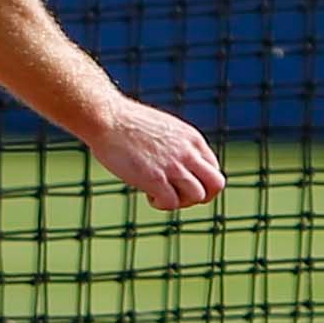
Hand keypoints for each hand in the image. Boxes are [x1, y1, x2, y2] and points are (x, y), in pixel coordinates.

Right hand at [89, 98, 226, 210]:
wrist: (107, 118)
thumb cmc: (128, 124)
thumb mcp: (165, 130)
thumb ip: (178, 146)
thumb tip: (179, 167)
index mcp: (193, 139)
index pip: (214, 170)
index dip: (199, 181)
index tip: (180, 182)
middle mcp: (188, 153)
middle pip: (216, 185)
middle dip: (201, 196)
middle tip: (179, 195)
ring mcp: (173, 166)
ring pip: (197, 196)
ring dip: (180, 201)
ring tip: (160, 193)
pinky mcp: (155, 178)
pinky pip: (172, 203)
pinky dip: (161, 204)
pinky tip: (148, 194)